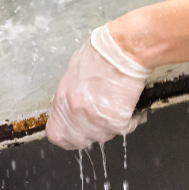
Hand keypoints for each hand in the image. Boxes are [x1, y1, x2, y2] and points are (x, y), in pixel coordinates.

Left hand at [46, 25, 151, 149]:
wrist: (123, 49)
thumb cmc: (101, 52)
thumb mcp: (74, 69)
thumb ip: (70, 92)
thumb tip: (71, 104)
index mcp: (63, 98)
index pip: (56, 133)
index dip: (66, 137)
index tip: (75, 135)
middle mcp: (76, 112)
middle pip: (79, 140)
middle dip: (91, 133)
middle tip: (102, 119)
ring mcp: (95, 118)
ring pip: (103, 136)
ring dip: (111, 126)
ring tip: (118, 106)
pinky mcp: (116, 120)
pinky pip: (125, 129)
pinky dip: (130, 120)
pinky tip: (131, 106)